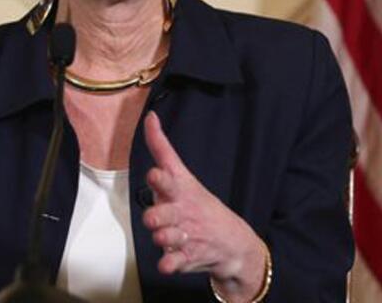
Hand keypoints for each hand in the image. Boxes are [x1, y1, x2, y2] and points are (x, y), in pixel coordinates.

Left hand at [142, 112, 265, 300]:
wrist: (231, 241)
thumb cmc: (196, 202)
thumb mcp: (183, 175)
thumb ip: (162, 149)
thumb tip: (150, 117)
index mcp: (180, 190)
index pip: (169, 180)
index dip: (160, 179)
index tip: (155, 175)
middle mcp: (182, 212)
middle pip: (166, 213)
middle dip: (159, 215)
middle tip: (153, 218)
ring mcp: (186, 235)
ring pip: (168, 238)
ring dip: (164, 238)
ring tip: (162, 237)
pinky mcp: (186, 257)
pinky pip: (175, 262)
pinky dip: (170, 264)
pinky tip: (166, 264)